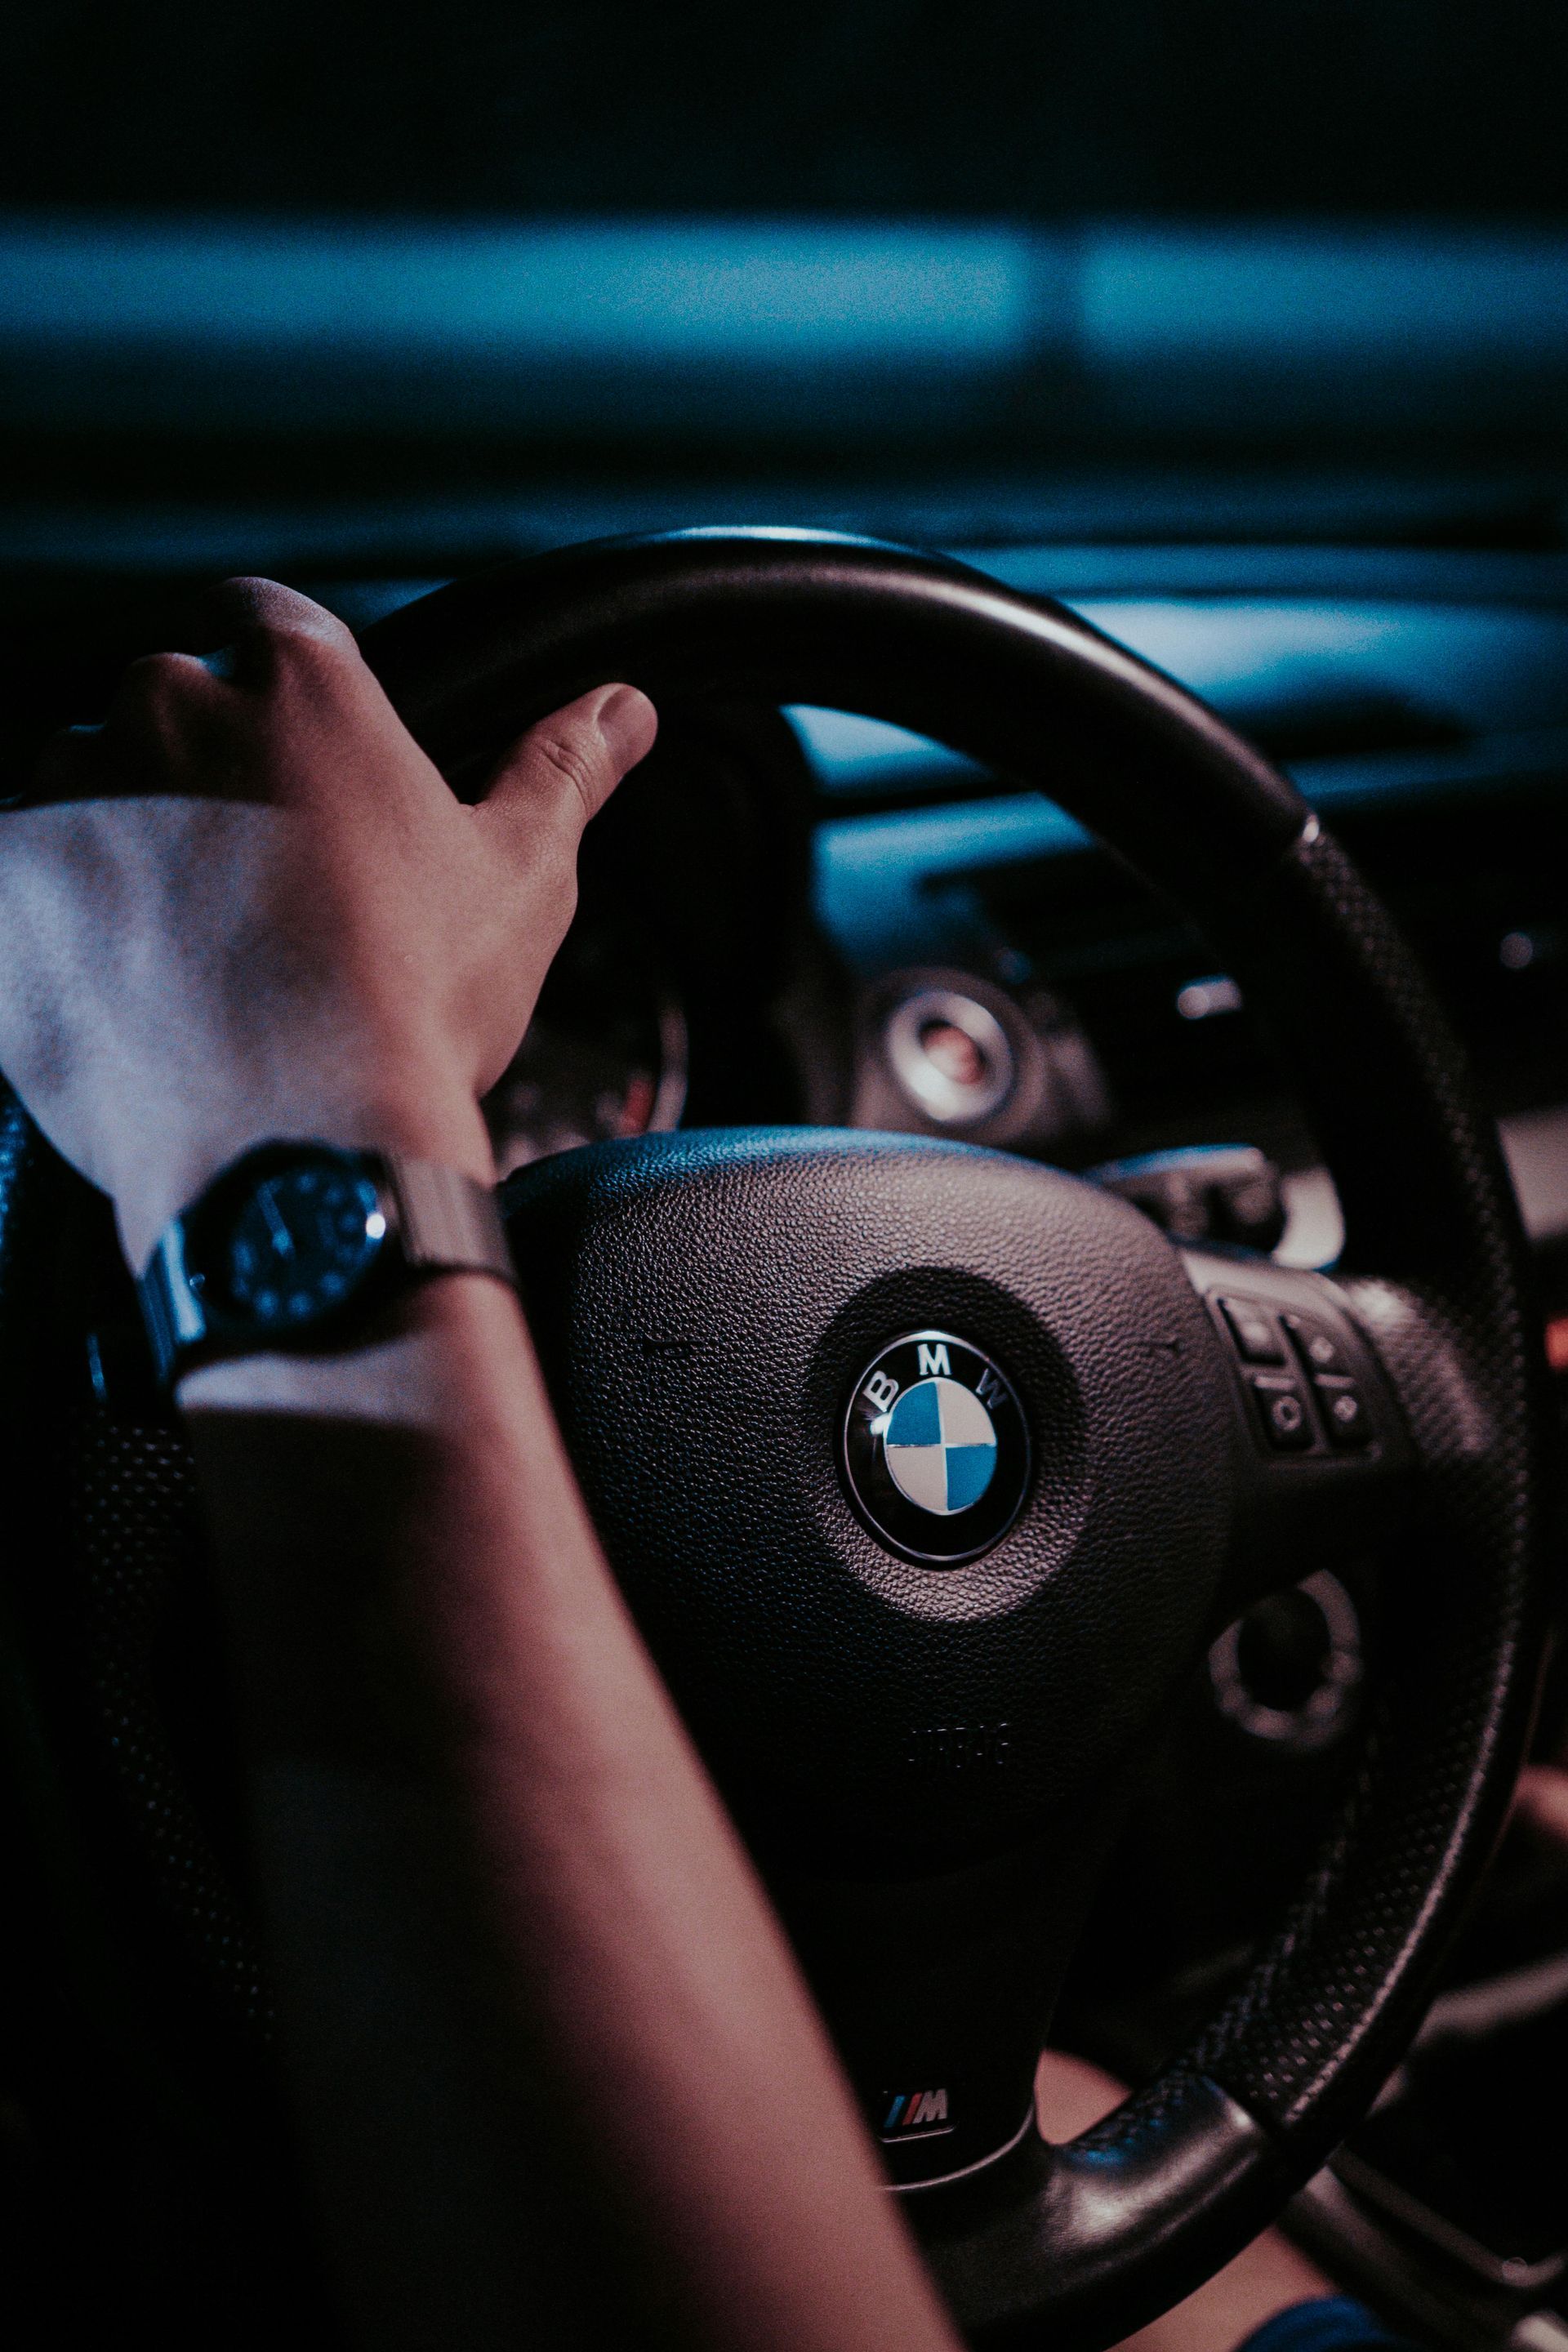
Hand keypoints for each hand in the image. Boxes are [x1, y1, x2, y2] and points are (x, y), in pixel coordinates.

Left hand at [0, 578, 656, 1266]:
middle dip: (199, 775)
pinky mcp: (4, 890)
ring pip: (75, 783)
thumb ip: (563, 769)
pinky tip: (120, 983)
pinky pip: (16, 875)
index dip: (281, 690)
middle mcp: (167, 709)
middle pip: (166, 704)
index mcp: (298, 684)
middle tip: (259, 888)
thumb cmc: (418, 1007)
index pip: (263, 621)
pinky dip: (53, 916)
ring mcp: (68, 795)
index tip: (296, 763)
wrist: (299, 1149)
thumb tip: (625, 706)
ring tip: (189, 948)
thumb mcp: (520, 877)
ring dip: (116, 838)